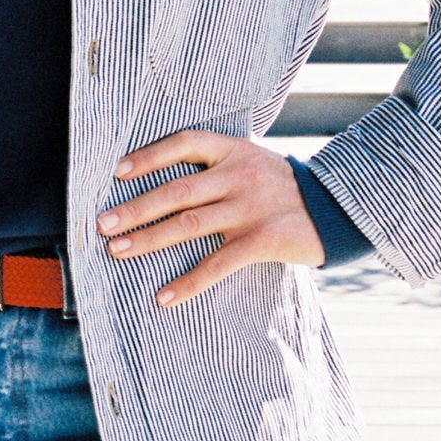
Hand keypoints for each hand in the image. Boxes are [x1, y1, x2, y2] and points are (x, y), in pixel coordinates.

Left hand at [98, 130, 324, 308]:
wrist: (338, 207)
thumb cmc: (280, 186)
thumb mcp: (252, 160)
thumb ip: (216, 164)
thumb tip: (158, 178)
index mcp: (233, 150)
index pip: (183, 144)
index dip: (149, 156)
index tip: (117, 173)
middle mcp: (240, 175)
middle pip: (177, 191)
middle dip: (136, 208)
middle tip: (102, 224)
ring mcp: (252, 208)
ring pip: (189, 224)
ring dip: (149, 239)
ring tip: (116, 251)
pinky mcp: (264, 240)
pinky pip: (218, 264)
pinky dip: (188, 282)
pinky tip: (163, 296)